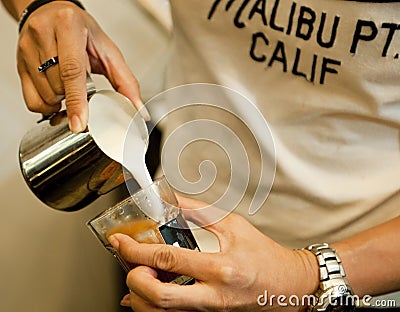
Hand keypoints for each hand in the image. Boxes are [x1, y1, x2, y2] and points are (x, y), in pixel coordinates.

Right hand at [17, 1, 148, 132]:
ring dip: (62, 102)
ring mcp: (27, 48)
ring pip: (46, 96)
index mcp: (69, 26)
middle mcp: (43, 34)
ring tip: (69, 87)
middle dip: (74, 98)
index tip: (81, 123)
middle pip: (59, 86)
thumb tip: (139, 110)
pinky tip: (56, 95)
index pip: (72, 70)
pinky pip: (31, 101)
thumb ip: (126, 82)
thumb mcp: (109, 51)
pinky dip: (47, 106)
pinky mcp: (18, 63)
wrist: (52, 13)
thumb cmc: (83, 32)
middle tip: (84, 91)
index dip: (77, 100)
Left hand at [108, 197, 318, 310]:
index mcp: (220, 268)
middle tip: (129, 261)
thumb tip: (171, 200)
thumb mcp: (234, 226)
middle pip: (157, 298)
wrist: (288, 286)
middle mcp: (213, 296)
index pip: (167, 259)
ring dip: (139, 294)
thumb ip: (199, 212)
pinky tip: (146, 294)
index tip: (120, 241)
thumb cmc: (265, 256)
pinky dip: (151, 306)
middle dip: (133, 278)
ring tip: (139, 272)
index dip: (136, 250)